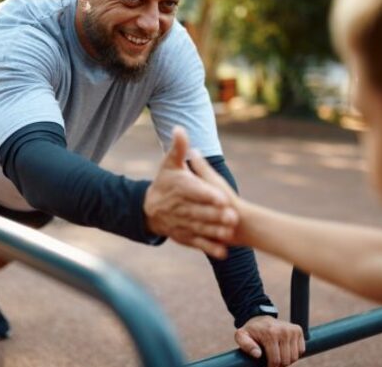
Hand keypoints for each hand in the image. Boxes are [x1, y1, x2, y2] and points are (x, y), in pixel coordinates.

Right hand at [144, 127, 236, 258]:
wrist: (148, 209)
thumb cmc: (164, 182)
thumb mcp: (169, 164)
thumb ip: (178, 148)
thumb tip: (179, 128)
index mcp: (179, 188)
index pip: (195, 191)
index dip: (209, 195)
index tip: (223, 197)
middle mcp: (179, 207)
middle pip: (199, 212)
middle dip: (216, 215)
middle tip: (233, 216)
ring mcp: (181, 223)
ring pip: (200, 228)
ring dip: (215, 232)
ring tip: (230, 232)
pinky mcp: (183, 237)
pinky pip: (197, 243)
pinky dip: (210, 248)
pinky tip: (223, 252)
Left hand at [235, 316, 304, 366]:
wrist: (260, 318)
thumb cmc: (251, 331)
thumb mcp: (241, 336)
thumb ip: (246, 346)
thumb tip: (257, 354)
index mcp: (270, 333)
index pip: (275, 360)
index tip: (267, 366)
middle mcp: (284, 330)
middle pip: (286, 360)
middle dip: (279, 365)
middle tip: (272, 362)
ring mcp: (292, 330)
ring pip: (294, 357)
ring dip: (287, 360)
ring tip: (278, 356)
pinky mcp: (298, 330)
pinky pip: (301, 351)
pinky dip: (294, 353)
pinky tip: (285, 349)